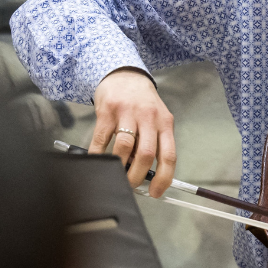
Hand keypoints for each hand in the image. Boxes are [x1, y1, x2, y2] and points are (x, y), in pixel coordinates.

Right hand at [89, 68, 175, 197]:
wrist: (124, 75)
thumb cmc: (142, 102)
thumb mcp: (157, 119)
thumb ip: (155, 142)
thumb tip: (147, 174)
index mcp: (165, 123)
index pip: (169, 155)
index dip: (163, 178)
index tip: (156, 192)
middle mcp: (148, 117)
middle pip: (146, 154)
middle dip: (137, 176)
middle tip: (131, 185)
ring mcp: (127, 113)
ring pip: (124, 147)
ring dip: (119, 167)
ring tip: (117, 174)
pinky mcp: (107, 111)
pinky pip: (101, 139)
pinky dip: (99, 155)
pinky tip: (99, 161)